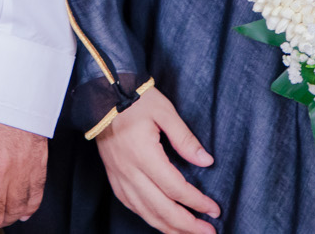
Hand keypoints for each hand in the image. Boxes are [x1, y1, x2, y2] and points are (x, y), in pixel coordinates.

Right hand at [93, 85, 218, 233]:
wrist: (101, 94)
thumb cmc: (134, 99)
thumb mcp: (165, 111)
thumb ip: (185, 138)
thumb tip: (206, 161)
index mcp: (144, 154)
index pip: (175, 188)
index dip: (197, 202)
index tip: (214, 210)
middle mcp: (129, 170)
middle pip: (161, 208)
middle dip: (187, 225)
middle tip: (209, 231)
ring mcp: (118, 175)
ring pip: (145, 212)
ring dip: (169, 227)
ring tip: (188, 233)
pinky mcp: (112, 176)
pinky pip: (130, 205)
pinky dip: (147, 217)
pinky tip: (160, 220)